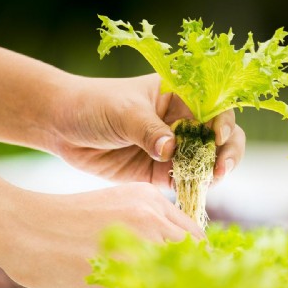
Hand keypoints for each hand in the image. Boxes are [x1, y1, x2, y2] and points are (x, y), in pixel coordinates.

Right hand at [0, 183, 205, 287]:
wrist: (22, 225)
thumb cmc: (60, 224)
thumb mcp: (111, 210)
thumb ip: (142, 228)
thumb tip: (166, 260)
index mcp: (149, 197)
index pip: (193, 234)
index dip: (195, 261)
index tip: (190, 279)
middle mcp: (151, 213)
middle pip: (194, 253)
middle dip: (192, 278)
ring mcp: (139, 239)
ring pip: (180, 274)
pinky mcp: (123, 266)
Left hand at [42, 73, 245, 187]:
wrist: (61, 125)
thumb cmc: (94, 105)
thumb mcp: (123, 112)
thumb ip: (148, 130)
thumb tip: (171, 150)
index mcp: (179, 94)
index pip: (214, 107)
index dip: (223, 122)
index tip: (218, 138)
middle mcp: (181, 120)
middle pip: (218, 136)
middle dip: (226, 152)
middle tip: (221, 169)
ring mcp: (173, 147)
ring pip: (205, 161)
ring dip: (211, 173)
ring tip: (208, 182)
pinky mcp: (159, 171)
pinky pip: (184, 180)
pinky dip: (192, 187)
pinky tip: (192, 192)